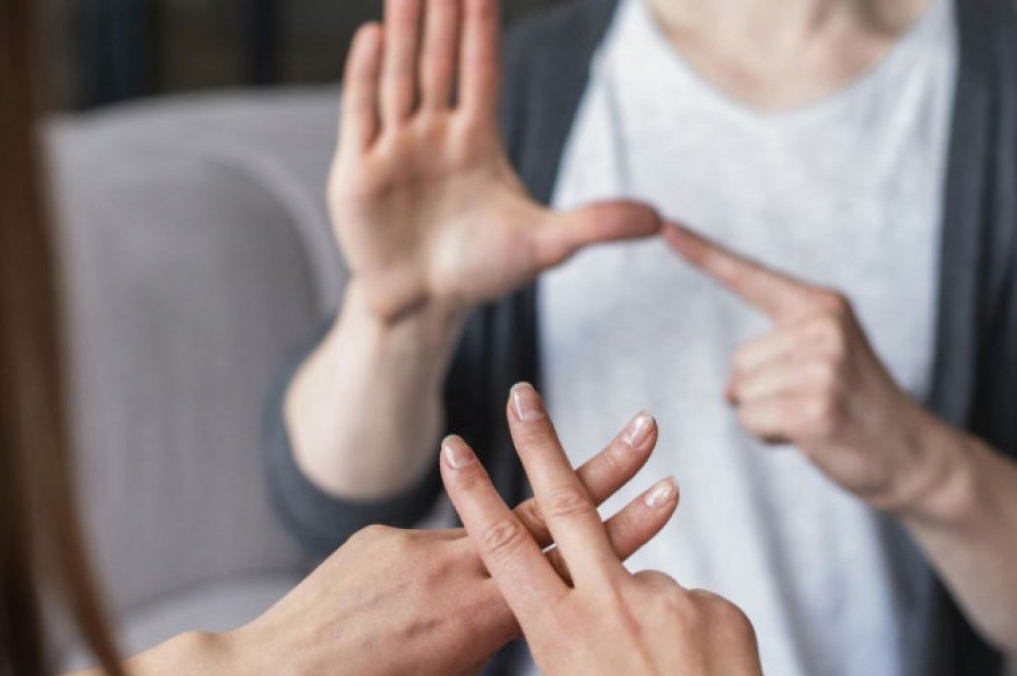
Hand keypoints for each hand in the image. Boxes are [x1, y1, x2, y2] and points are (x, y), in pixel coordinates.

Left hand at [224, 406, 677, 675]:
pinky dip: (436, 571)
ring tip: (490, 556)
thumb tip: (510, 626)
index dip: (626, 530)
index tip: (669, 496)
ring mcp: (414, 546)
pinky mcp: (379, 537)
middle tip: (645, 428)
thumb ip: (484, 650)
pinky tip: (403, 609)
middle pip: (546, 513)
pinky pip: (428, 547)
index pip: (570, 566)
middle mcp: (453, 569)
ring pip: (483, 529)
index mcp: (479, 618)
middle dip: (602, 469)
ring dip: (510, 528)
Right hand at [330, 0, 659, 321]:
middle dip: (441, 14)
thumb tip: (659, 219)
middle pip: (438, 62)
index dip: (483, 28)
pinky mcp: (357, 170)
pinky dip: (364, 75)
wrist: (421, 306)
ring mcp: (394, 148)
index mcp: (477, 139)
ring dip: (402, 30)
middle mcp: (434, 133)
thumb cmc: (480, 269)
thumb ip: (595, 225)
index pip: (481, 70)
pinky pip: (362, 113)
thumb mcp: (544, 245)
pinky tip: (371, 35)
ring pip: (399, 76)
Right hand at [441, 383, 774, 675]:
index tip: (453, 449)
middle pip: (565, 503)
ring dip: (641, 621)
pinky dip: (685, 637)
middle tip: (523, 394)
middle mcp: (611, 607)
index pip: (505, 547)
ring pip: (641, 582)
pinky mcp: (719, 609)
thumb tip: (572, 613)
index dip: (475, 494)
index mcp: (559, 635)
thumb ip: (568, 641)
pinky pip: (690, 609)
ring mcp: (671, 603)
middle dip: (540, 442)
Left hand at [664, 222, 947, 510]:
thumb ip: (772, 354)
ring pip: (741, 393)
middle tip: (816, 400)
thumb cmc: (858, 406)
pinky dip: (769, 435)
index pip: (751, 276)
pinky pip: (750, 419)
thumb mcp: (823, 358)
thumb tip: (730, 389)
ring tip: (817, 416)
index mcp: (822, 305)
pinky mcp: (812, 407)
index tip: (666, 227)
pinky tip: (811, 435)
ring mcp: (821, 366)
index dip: (704, 254)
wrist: (913, 453)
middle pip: (738, 359)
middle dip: (764, 390)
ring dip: (767, 415)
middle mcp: (822, 327)